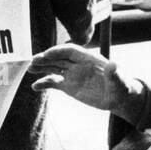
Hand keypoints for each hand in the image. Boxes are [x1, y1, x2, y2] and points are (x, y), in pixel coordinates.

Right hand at [29, 45, 144, 120]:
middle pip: (59, 58)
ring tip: (29, 69)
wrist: (118, 98)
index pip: (70, 51)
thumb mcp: (120, 81)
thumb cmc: (121, 86)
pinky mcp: (68, 86)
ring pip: (53, 68)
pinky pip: (54, 82)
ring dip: (41, 68)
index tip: (47, 54)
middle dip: (46, 59)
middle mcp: (78, 65)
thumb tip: (113, 64)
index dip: (59, 51)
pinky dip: (44, 83)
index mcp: (89, 59)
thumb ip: (114, 73)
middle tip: (33, 60)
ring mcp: (72, 75)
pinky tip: (35, 87)